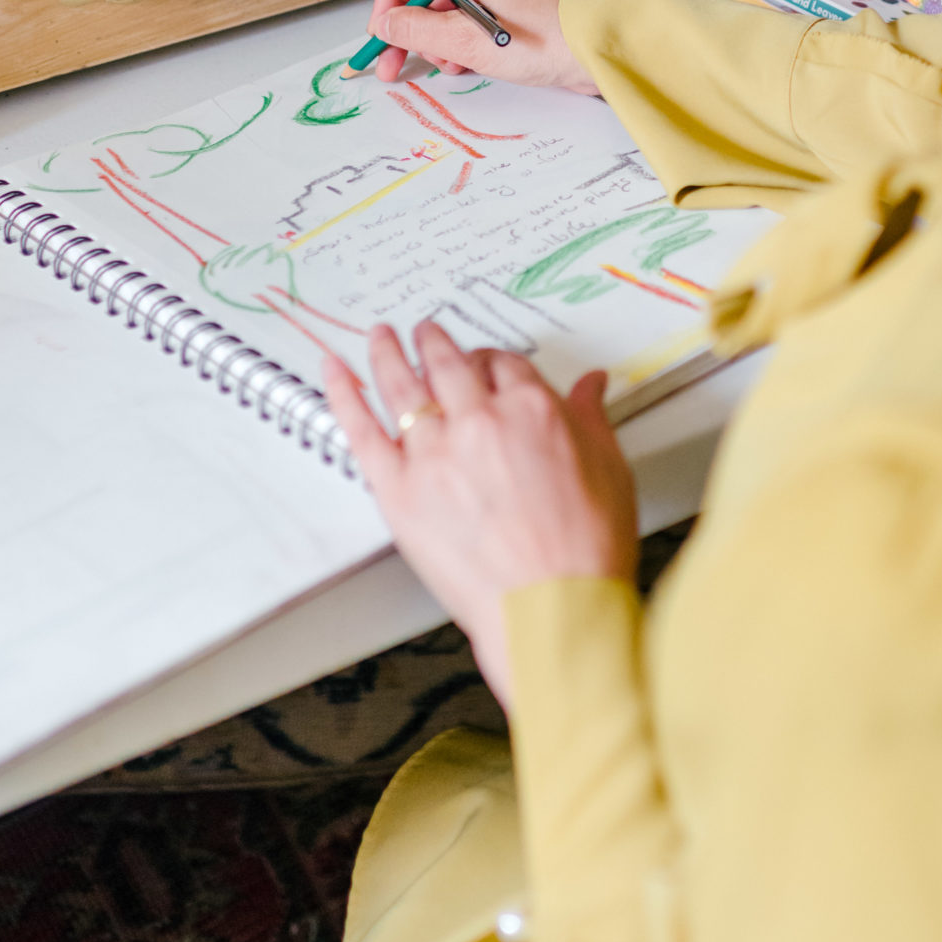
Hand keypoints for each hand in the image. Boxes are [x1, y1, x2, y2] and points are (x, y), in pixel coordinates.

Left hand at [324, 321, 637, 707]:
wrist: (552, 609)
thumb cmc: (584, 550)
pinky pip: (361, 430)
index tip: (485, 363)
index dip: (492, 360)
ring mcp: (434, 453)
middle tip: (425, 332)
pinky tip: (333, 370)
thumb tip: (591, 386)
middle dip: (434, 343)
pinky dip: (343, 393)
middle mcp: (478, 420)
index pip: (503, 364)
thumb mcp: (609, 470)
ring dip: (387, 352)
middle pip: (448, 364)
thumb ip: (590, 418)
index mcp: (531, 409)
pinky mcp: (398, 489)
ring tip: (380, 336)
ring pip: (401, 385)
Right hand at [363, 0, 599, 91]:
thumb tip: (386, 25)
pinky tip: (467, 63)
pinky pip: (471, 14)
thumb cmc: (550, 41)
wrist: (604, 50)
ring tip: (449, 65)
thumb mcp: (471, 42)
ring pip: (446, 4)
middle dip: (409, 25)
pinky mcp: (513, 2)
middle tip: (395, 64)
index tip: (385, 32)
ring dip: (437, 38)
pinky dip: (461, 39)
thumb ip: (419, 31)